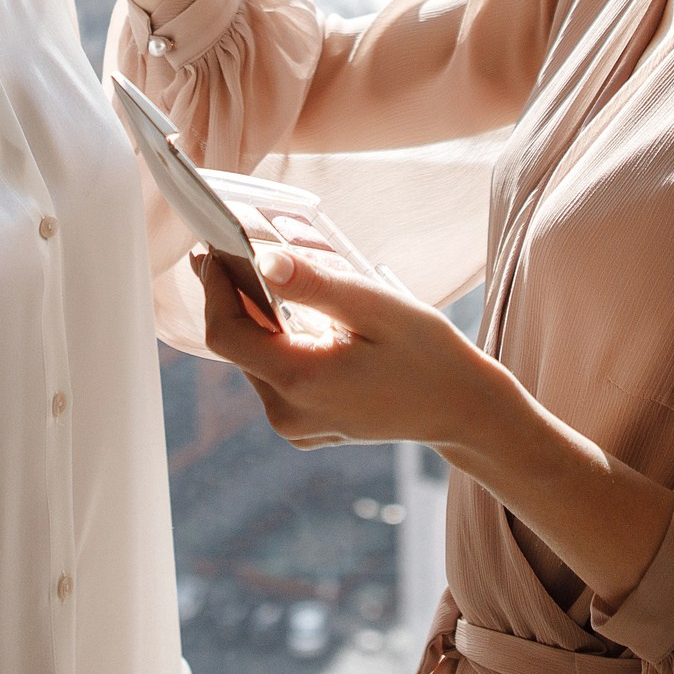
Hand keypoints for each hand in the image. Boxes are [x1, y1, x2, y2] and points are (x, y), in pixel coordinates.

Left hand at [194, 244, 512, 450]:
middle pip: (237, 344)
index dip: (213, 287)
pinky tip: (303, 316)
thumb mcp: (376, 306)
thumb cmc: (427, 353)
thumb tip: (264, 257)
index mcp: (301, 381)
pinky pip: (274, 376)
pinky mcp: (304, 427)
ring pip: (255, 359)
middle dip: (238, 294)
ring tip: (278, 275)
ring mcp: (294, 425)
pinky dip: (280, 341)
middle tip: (242, 246)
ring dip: (261, 316)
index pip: (225, 332)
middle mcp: (287, 413)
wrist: (461, 408)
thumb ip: (316, 283)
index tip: (211, 247)